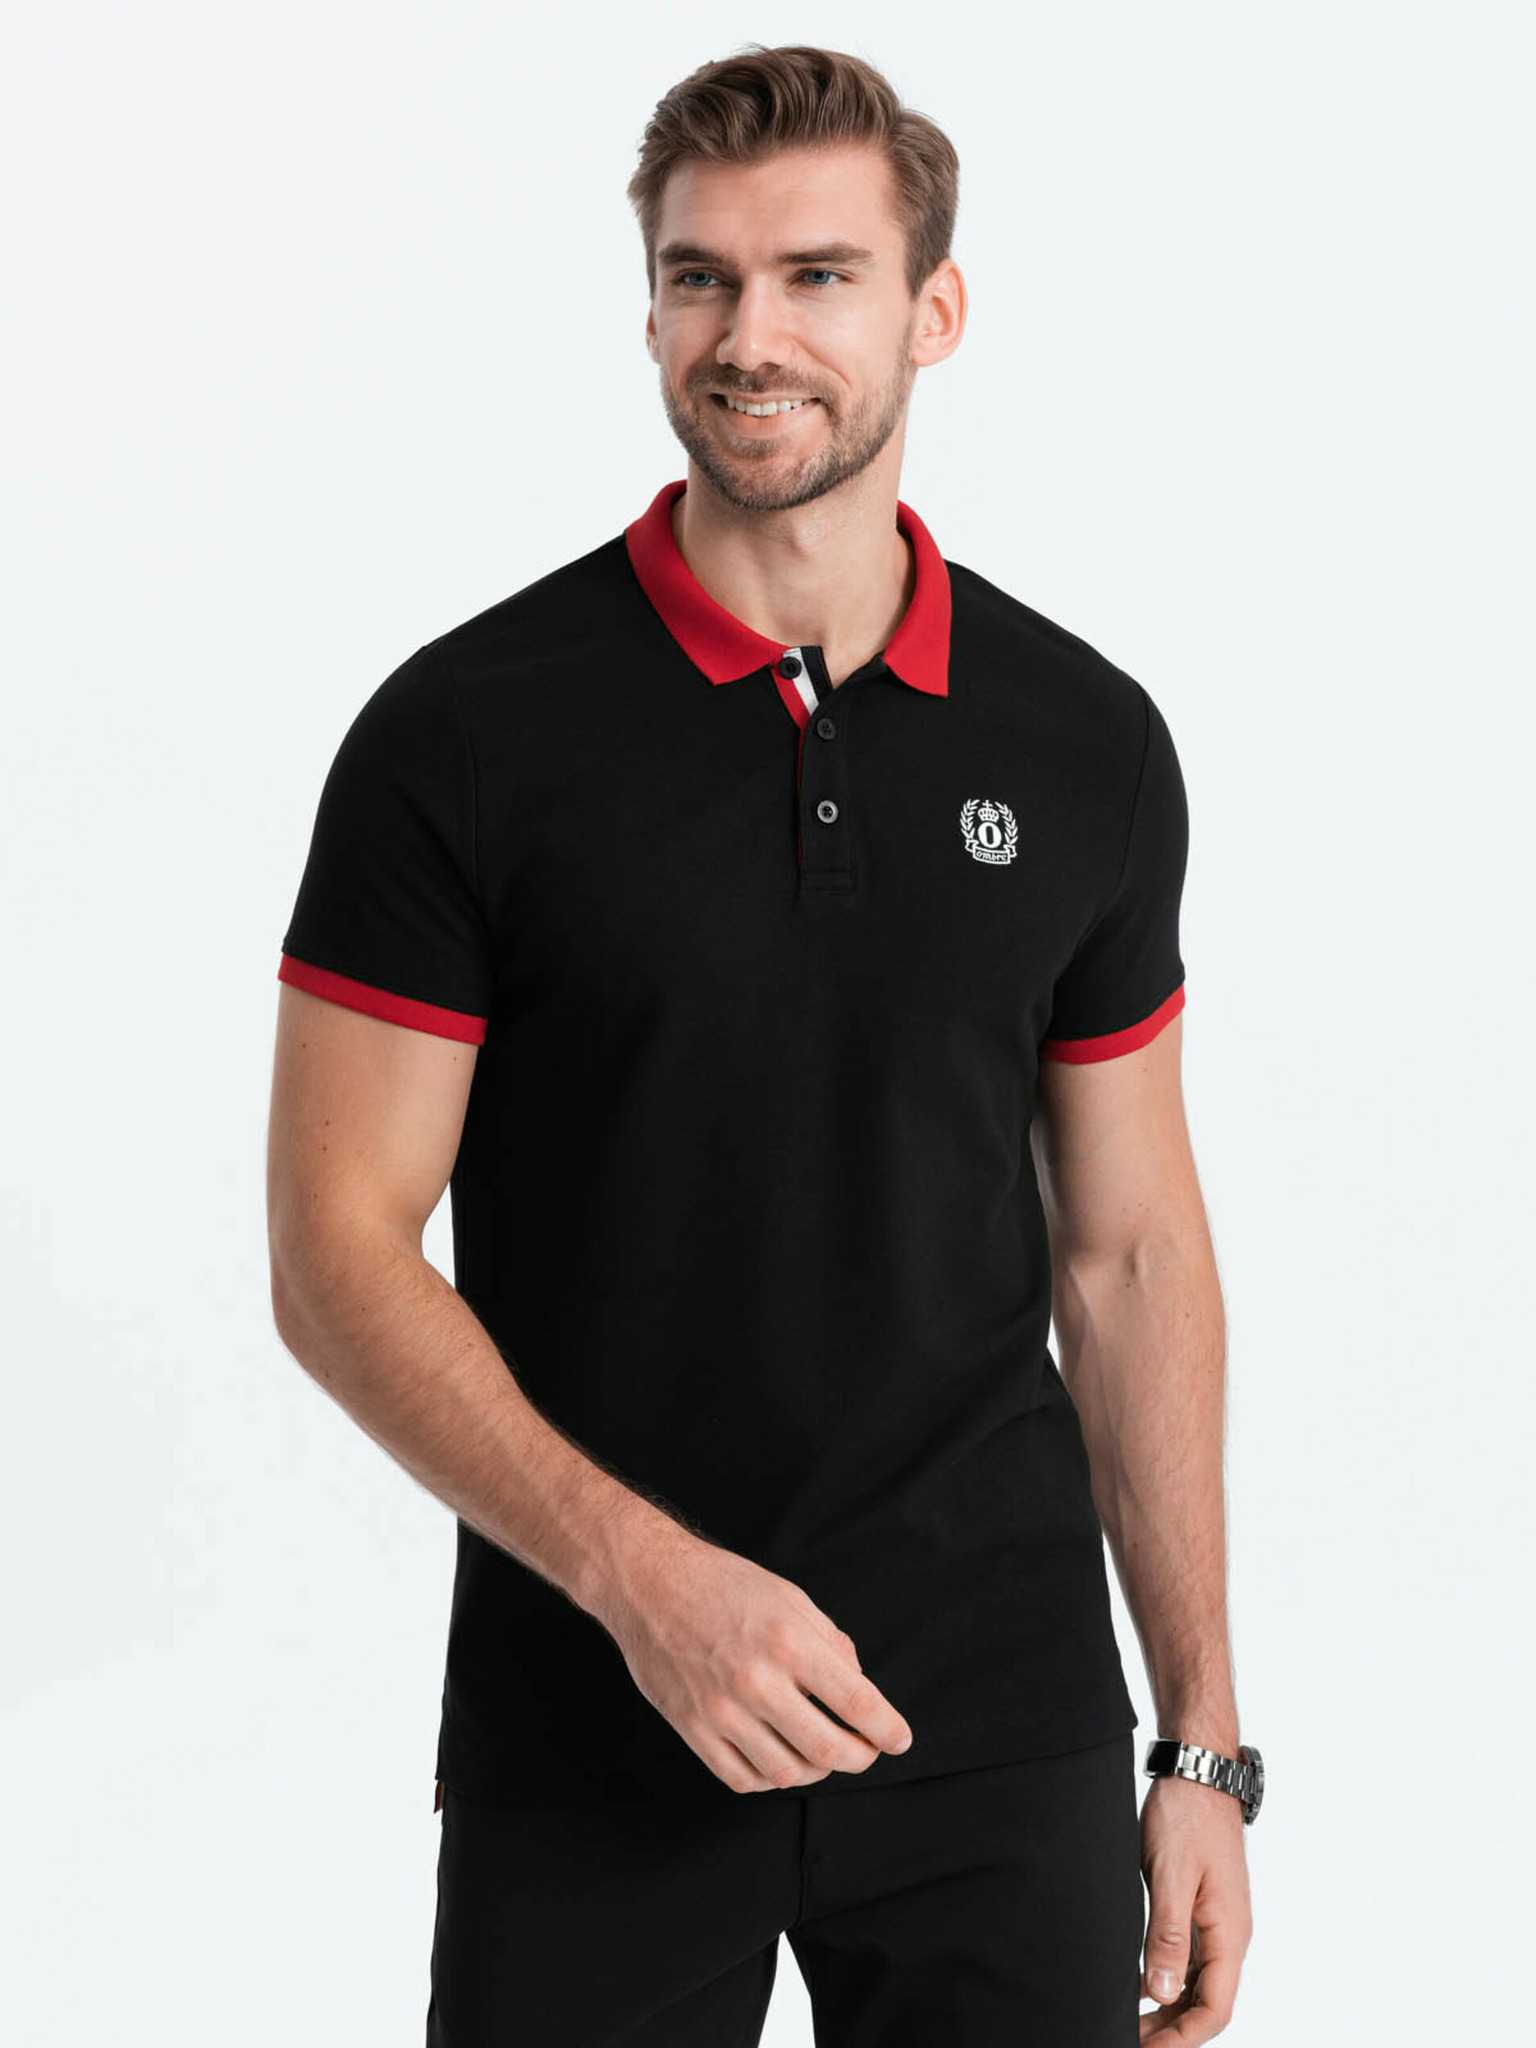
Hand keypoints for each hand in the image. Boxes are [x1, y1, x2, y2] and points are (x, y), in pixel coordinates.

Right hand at [594, 1518, 913, 1792]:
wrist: (649, 1583)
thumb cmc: (724, 1584)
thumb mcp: (790, 1597)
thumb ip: (830, 1643)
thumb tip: (857, 1688)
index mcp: (789, 1641)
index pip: (856, 1703)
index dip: (887, 1730)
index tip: (899, 1740)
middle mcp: (757, 1680)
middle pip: (828, 1749)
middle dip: (860, 1757)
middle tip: (866, 1751)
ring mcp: (721, 1710)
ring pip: (787, 1772)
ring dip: (815, 1770)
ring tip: (820, 1752)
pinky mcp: (692, 1728)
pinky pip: (742, 1778)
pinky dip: (770, 1778)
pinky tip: (778, 1758)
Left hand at [1138, 1774, 1252, 2040]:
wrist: (1198, 1771)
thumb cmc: (1186, 1817)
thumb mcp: (1170, 1876)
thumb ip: (1168, 1936)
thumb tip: (1164, 1994)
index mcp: (1229, 1934)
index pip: (1215, 2009)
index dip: (1183, 2039)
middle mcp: (1229, 1934)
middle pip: (1206, 2003)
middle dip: (1172, 2031)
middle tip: (1129, 2039)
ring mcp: (1218, 1921)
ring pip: (1198, 1983)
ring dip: (1169, 2009)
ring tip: (1131, 2022)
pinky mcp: (1203, 1906)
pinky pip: (1191, 1957)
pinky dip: (1168, 1979)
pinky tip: (1141, 1985)